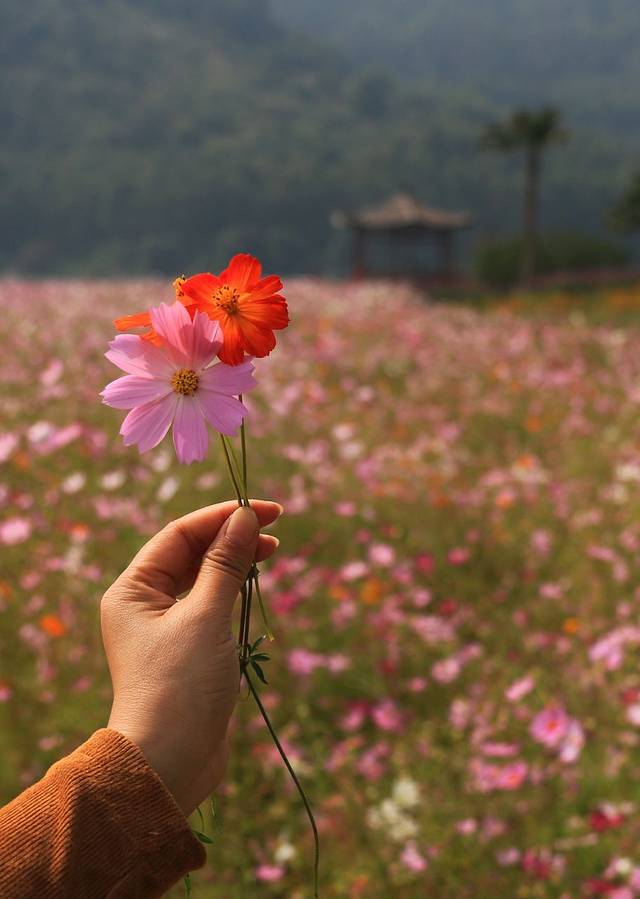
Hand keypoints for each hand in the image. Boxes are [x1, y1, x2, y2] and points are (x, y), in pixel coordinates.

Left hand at [101, 500, 281, 814]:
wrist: (170, 764)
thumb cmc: (180, 685)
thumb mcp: (206, 617)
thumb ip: (226, 563)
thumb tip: (243, 518)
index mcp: (134, 589)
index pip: (180, 535)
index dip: (222, 517)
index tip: (265, 511)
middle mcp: (145, 604)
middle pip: (192, 554)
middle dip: (232, 538)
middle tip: (276, 529)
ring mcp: (167, 628)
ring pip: (205, 579)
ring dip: (236, 563)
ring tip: (272, 552)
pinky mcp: (189, 650)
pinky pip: (212, 606)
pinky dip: (235, 592)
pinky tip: (255, 585)